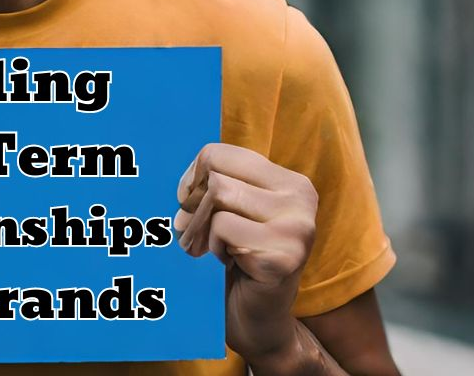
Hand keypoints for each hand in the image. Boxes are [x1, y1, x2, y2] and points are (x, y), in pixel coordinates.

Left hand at [174, 143, 317, 363]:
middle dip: (193, 206)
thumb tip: (173, 165)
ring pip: (219, 196)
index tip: (187, 201)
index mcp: (291, 182)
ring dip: (201, 228)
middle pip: (217, 175)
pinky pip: (223, 228)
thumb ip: (216, 181)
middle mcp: (301, 200)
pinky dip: (214, 246)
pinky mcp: (284, 256)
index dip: (192, 178)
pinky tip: (228, 263)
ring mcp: (297, 228)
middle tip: (189, 232)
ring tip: (207, 248)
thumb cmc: (237, 257)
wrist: (257, 320)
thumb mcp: (232, 209)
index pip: (219, 153)